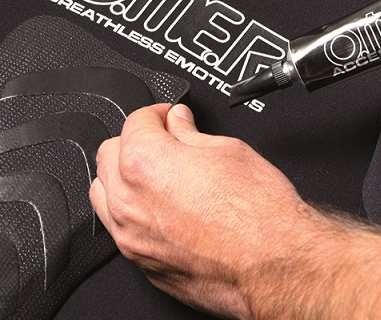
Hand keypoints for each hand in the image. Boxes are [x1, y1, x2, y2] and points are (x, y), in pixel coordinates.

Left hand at [89, 103, 318, 317]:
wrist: (275, 267)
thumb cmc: (259, 214)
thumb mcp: (228, 151)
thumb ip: (190, 133)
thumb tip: (178, 122)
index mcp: (144, 162)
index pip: (136, 121)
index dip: (158, 113)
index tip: (169, 117)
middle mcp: (128, 200)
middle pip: (110, 153)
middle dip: (135, 142)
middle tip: (165, 141)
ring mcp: (130, 237)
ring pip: (104, 193)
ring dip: (124, 178)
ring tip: (158, 176)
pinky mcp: (141, 264)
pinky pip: (121, 229)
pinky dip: (133, 214)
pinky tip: (163, 210)